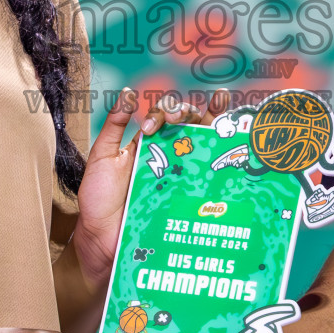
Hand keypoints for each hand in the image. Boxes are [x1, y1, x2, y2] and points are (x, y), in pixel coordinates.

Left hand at [74, 89, 231, 284]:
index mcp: (147, 146)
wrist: (103, 239)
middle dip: (188, 112)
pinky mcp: (189, 194)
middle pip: (188, 125)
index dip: (164, 113)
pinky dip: (224, 148)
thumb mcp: (102, 156)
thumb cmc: (99, 200)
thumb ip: (114, 125)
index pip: (164, 118)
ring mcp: (181, 175)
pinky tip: (234, 131)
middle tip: (176, 119)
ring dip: (214, 118)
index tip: (152, 127)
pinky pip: (209, 171)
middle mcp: (167, 157)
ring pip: (204, 141)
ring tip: (221, 102)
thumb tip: (129, 93)